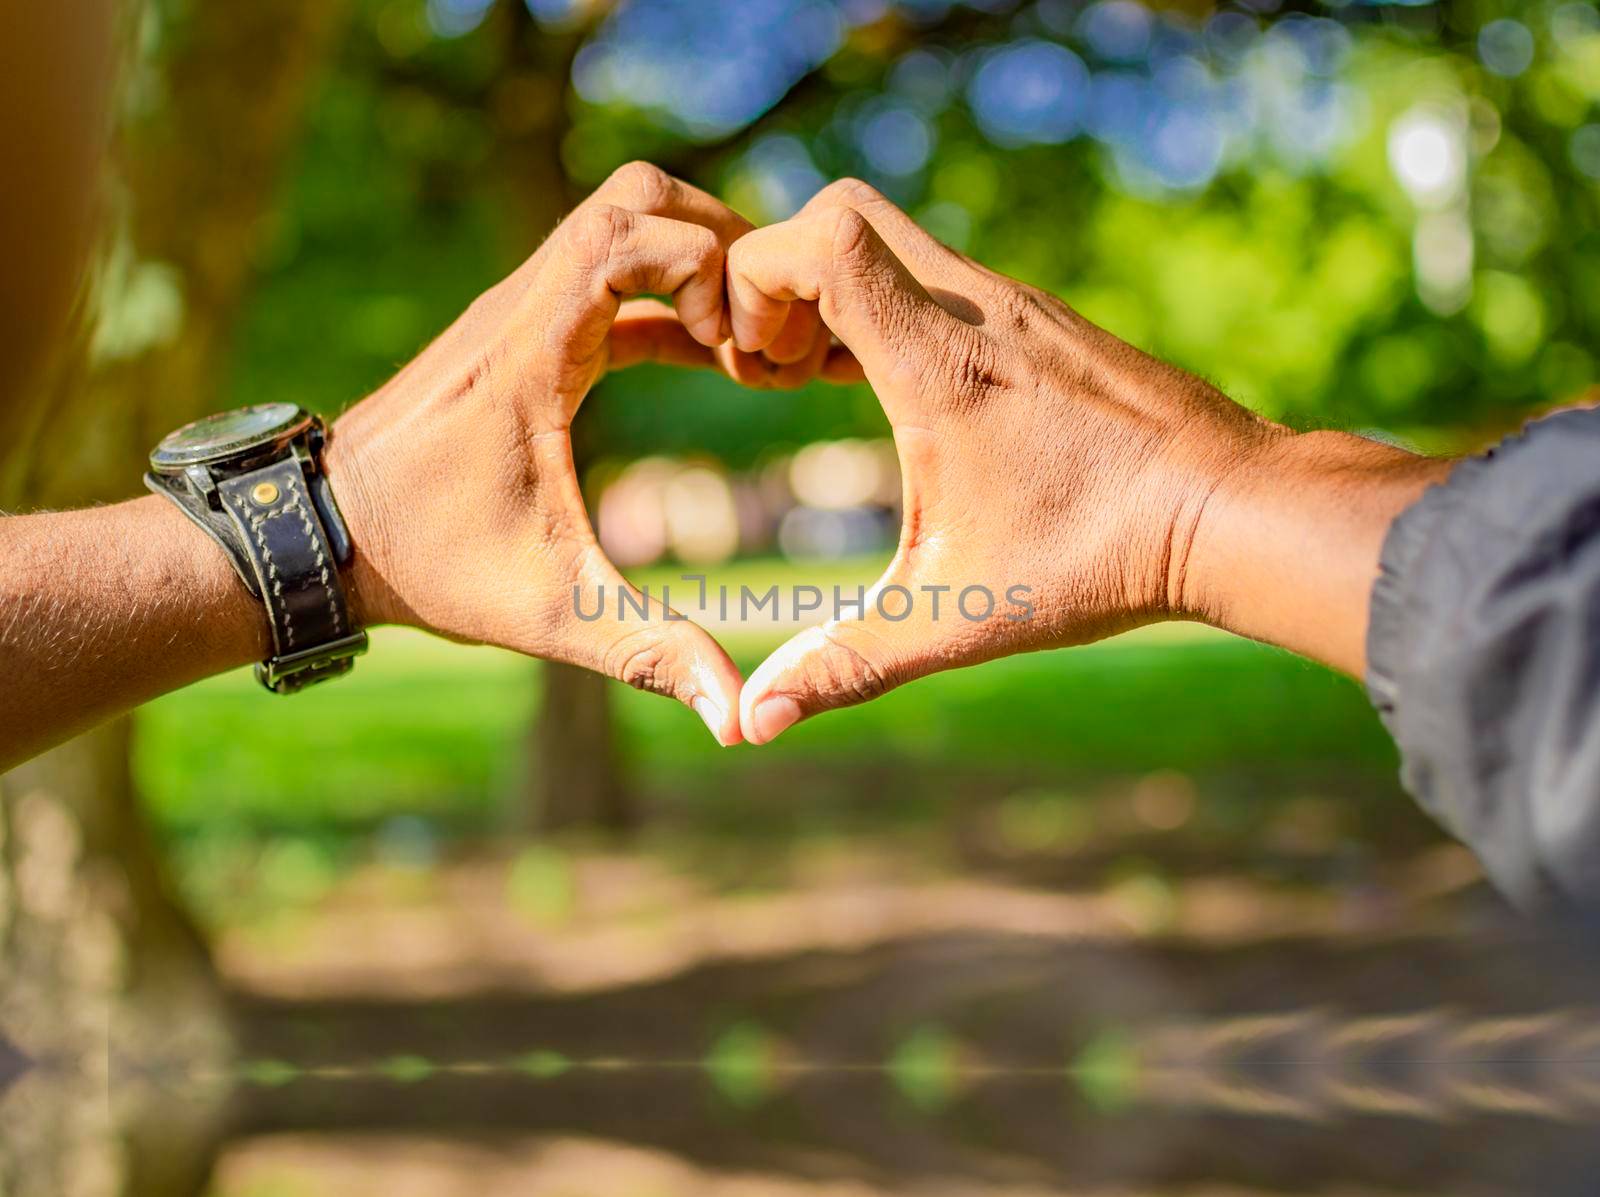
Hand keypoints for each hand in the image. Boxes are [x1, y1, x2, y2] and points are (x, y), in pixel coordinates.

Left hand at [324, 163, 835, 746]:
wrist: (326, 537)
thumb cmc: (431, 567)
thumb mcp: (551, 613)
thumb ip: (649, 655)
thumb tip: (737, 722)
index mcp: (530, 352)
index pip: (626, 233)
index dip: (704, 269)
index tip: (738, 353)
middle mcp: (520, 308)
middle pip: (634, 198)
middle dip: (716, 243)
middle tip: (762, 325)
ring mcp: (518, 312)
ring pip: (620, 223)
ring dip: (694, 264)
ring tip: (746, 345)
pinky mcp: (522, 333)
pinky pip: (609, 280)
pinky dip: (667, 300)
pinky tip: (710, 359)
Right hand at [724, 180, 1440, 743]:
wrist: (1236, 512)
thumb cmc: (1100, 562)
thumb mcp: (955, 619)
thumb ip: (846, 664)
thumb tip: (754, 725)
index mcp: (941, 364)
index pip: (822, 239)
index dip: (755, 282)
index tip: (758, 372)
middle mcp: (980, 308)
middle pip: (846, 210)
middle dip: (782, 276)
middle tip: (779, 369)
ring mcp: (1020, 303)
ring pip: (897, 237)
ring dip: (839, 293)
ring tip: (823, 385)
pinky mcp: (1046, 319)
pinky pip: (942, 274)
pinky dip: (893, 307)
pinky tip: (899, 396)